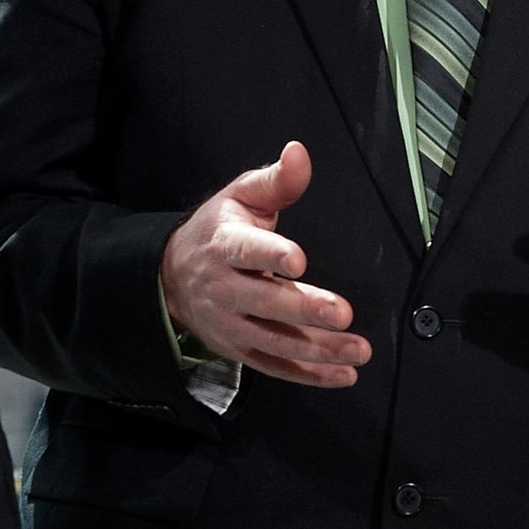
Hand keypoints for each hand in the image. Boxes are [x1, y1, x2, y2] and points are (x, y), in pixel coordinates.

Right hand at [157, 142, 368, 387]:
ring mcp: (232, 324)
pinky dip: (309, 375)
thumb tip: (299, 153)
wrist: (170, 277)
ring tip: (357, 351)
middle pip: (266, 302)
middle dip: (305, 310)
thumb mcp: (240, 196)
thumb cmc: (218, 231)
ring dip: (318, 350)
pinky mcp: (241, 350)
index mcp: (227, 245)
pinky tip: (343, 375)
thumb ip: (277, 181)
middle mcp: (226, 288)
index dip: (272, 254)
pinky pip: (276, 366)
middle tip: (341, 314)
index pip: (248, 250)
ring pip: (276, 341)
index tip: (299, 260)